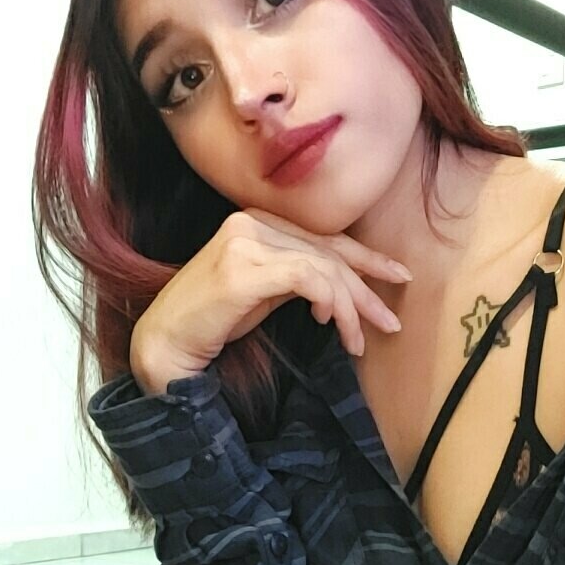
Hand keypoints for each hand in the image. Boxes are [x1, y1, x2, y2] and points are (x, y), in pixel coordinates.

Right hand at [130, 206, 412, 387]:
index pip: (324, 237)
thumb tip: (340, 286)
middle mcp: (251, 222)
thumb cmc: (212, 322)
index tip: (398, 276)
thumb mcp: (264, 293)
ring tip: (356, 341)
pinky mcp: (243, 266)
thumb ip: (297, 278)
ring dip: (349, 308)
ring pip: (322, 267)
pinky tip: (330, 324)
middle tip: (389, 323)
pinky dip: (328, 301)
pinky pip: (306, 278)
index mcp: (256, 221)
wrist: (166, 342)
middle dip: (365, 291)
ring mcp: (245, 241)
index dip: (366, 257)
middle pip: (328, 252)